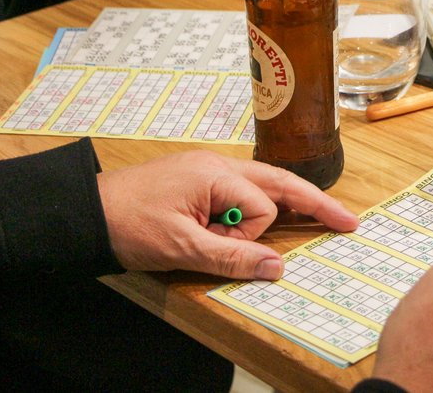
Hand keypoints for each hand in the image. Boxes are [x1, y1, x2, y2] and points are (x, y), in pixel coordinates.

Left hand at [97, 151, 358, 278]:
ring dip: (288, 204)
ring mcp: (210, 171)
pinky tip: (273, 215)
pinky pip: (244, 191)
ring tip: (324, 217)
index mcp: (217, 174)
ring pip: (265, 186)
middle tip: (349, 221)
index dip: (250, 234)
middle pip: (280, 182)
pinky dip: (260, 207)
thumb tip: (277, 267)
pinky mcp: (201, 181)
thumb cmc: (128, 224)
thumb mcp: (181, 247)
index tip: (220, 246)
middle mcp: (220, 166)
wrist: (84, 213)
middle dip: (316, 203)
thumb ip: (231, 256)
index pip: (261, 206)